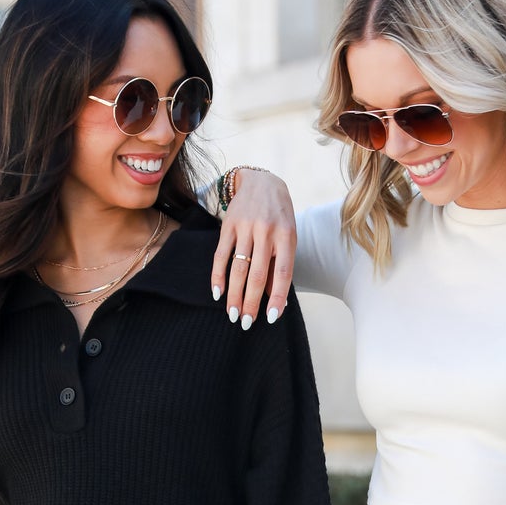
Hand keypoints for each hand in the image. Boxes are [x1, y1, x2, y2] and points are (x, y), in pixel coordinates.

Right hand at [211, 171, 296, 328]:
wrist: (261, 181)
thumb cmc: (279, 216)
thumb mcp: (288, 236)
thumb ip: (280, 265)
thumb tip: (274, 300)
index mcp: (286, 236)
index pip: (282, 273)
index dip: (277, 297)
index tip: (271, 318)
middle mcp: (266, 231)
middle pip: (257, 274)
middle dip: (250, 302)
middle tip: (245, 323)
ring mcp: (246, 227)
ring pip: (238, 268)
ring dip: (234, 295)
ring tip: (232, 315)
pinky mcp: (228, 225)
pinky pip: (221, 255)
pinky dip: (218, 276)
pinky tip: (217, 293)